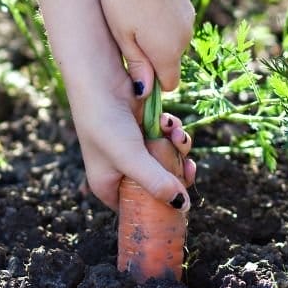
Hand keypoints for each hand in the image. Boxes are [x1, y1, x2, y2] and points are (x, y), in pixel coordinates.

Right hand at [67, 63, 195, 212]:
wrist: (98, 78)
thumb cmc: (104, 122)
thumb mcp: (131, 157)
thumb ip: (156, 183)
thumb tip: (182, 206)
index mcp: (108, 184)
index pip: (137, 209)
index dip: (160, 209)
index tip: (182, 202)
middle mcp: (120, 168)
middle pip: (157, 184)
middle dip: (175, 174)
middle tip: (189, 168)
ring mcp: (133, 146)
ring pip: (165, 157)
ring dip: (176, 147)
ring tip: (177, 135)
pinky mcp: (143, 126)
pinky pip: (166, 136)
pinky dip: (171, 130)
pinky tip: (169, 122)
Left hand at [97, 0, 194, 97]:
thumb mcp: (121, 32)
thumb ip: (136, 64)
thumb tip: (145, 92)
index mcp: (168, 51)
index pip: (168, 85)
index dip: (150, 82)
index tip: (129, 67)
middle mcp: (184, 38)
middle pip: (168, 62)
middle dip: (149, 57)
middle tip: (122, 35)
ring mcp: (187, 18)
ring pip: (169, 41)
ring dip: (152, 37)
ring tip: (127, 14)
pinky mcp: (184, 2)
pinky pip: (171, 23)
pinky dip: (157, 20)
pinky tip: (138, 0)